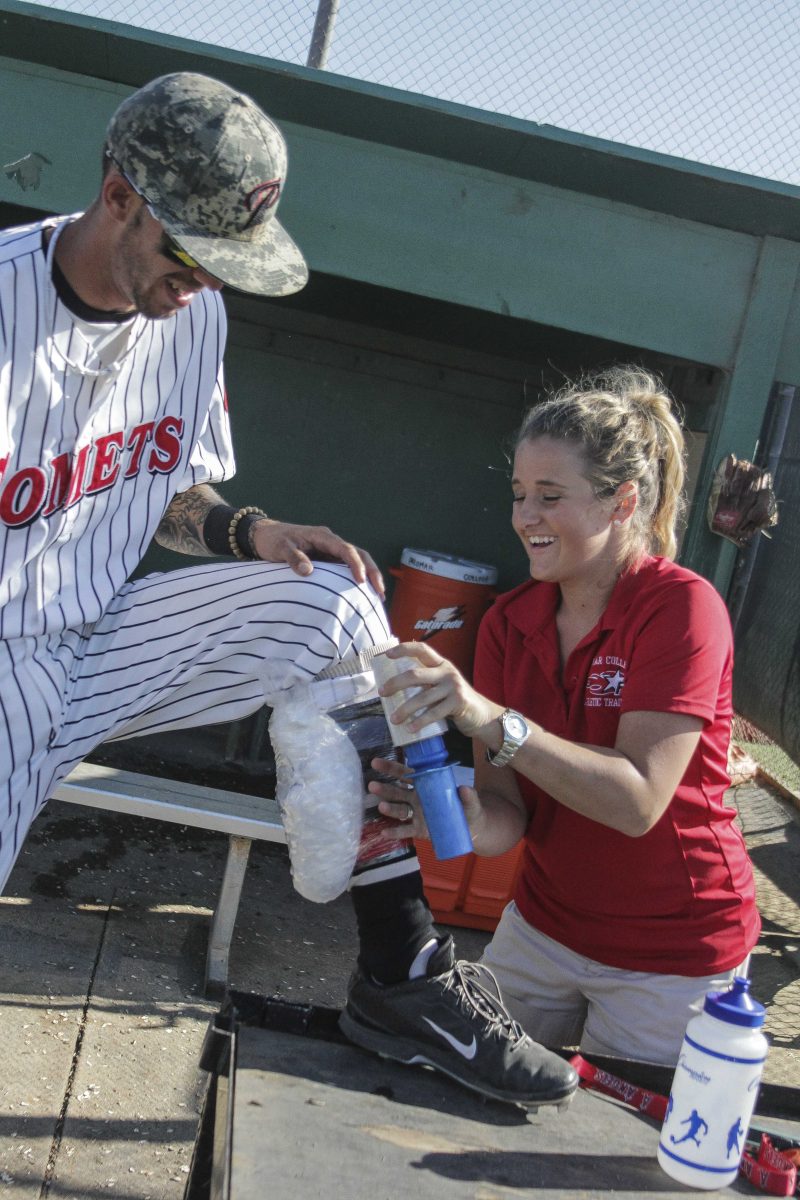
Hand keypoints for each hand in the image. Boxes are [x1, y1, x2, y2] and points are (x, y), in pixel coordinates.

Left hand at [250, 519, 384, 595]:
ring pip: (355, 562)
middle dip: (371, 572)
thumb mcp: (280, 547)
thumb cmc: (274, 540)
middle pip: (359, 554)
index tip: (361, 581)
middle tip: (379, 592)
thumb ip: (294, 558)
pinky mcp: (327, 561)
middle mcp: (330, 543)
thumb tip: (308, 572)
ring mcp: (330, 552)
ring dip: (368, 577)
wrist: (266, 536)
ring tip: (377, 597)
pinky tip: (361, 594)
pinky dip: (355, 580)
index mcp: (323, 537)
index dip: (355, 564)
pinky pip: (345, 570)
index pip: (345, 549)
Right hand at [367, 756, 483, 842]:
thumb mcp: (471, 802)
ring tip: (380, 806)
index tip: (376, 763)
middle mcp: (417, 798)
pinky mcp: (419, 829)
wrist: (471, 829)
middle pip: (397, 791)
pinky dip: (395, 831)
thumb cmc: (468, 809)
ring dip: (388, 808)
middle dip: (384, 789)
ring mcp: (416, 814)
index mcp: (426, 785)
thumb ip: (469, 796)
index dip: (391, 768)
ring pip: (399, 809)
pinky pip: (405, 830)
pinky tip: (384, 832)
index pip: (405, 774)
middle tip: (372, 785)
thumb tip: (464, 788)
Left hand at [377, 642, 500, 737]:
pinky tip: (410, 728)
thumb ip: (426, 681)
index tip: (387, 655)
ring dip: (405, 709)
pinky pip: (434, 713)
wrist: (482, 714)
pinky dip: (420, 722)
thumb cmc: (455, 700)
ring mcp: (453, 687)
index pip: (422, 649)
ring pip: (422, 698)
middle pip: (415, 674)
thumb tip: (394, 687)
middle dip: (395, 684)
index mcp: (441, 664)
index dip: (404, 649)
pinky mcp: (458, 702)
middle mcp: (447, 672)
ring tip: (393, 719)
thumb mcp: (442, 684)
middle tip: (382, 693)